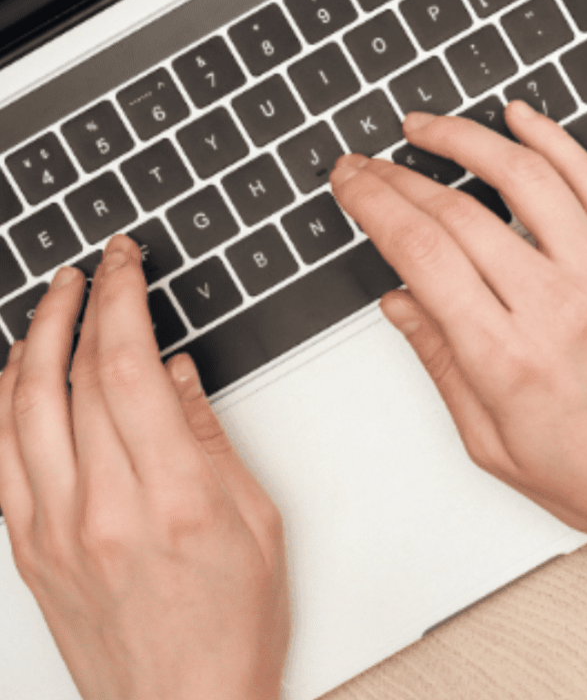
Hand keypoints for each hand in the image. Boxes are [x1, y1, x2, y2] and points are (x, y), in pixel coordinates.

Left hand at [0, 236, 288, 699]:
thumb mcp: (256, 523)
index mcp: (173, 497)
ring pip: (20, 410)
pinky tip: (12, 375)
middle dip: (82, 305)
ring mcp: (54, 531)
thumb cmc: (231, 628)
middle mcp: (101, 510)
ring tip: (50, 300)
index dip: (122, 300)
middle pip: (74, 378)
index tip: (126, 263)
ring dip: (32, 341)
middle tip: (96, 266)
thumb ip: (210, 440)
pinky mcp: (29, 551)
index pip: (130, 368)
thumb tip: (179, 376)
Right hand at [330, 103, 586, 559]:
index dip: (374, 204)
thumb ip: (443, 367)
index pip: (420, 253)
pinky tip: (522, 121)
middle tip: (370, 163)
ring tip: (429, 127)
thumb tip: (402, 305)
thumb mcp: (498, 447)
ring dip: (468, 138)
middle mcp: (558, 305)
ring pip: (527, 176)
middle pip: (458, 210)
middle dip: (397, 174)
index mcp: (508, 359)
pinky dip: (555, 141)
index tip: (351, 185)